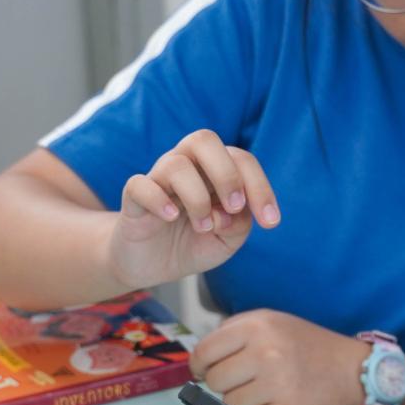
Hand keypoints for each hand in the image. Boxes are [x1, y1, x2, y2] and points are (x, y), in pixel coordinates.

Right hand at [106, 131, 279, 288]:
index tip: (270, 222)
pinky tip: (171, 218)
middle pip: (203, 140)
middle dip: (227, 174)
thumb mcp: (227, 240)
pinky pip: (139, 185)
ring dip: (197, 197)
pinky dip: (159, 200)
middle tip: (234, 207)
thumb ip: (239, 224)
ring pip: (175, 164)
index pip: (240, 159)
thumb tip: (233, 211)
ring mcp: (158, 180)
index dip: (260, 186)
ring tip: (203, 225)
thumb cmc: (193, 243)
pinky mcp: (133, 199)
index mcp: (213, 170)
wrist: (151, 265)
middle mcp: (186, 166)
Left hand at [191, 310, 367, 404]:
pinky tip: (268, 404)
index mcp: (257, 326)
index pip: (204, 352)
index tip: (203, 370)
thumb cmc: (305, 344)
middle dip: (222, 383)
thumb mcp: (270, 320)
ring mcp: (276, 384)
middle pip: (214, 381)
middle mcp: (266, 353)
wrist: (348, 369)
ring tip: (259, 390)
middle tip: (240, 379)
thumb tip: (199, 358)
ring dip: (238, 402)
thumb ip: (233, 330)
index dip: (199, 365)